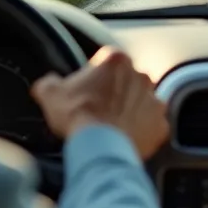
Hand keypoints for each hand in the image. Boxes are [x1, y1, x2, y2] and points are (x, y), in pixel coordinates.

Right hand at [31, 47, 168, 158]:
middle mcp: (141, 75)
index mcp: (116, 60)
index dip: (93, 77)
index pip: (105, 62)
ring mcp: (154, 100)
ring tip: (111, 127)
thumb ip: (49, 82)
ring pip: (141, 102)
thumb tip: (47, 83)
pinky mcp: (161, 125)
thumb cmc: (77, 116)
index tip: (85, 91)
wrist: (100, 147)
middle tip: (97, 110)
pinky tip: (125, 139)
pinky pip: (152, 126)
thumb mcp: (50, 93)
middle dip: (115, 92)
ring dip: (130, 111)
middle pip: (126, 81)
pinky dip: (141, 131)